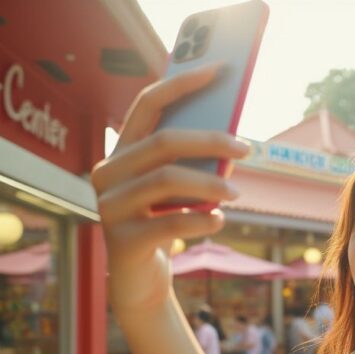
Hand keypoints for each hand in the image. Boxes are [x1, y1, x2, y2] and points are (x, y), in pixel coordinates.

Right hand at [91, 65, 249, 315]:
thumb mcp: (176, 190)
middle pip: (163, 143)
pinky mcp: (122, 240)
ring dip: (210, 183)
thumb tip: (231, 139)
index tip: (219, 70)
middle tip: (247, 148)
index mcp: (121, 152)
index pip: (147, 104)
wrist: (140, 281)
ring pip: (166, 180)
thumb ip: (191, 163)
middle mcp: (107, 173)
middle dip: (210, 140)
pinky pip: (169, 222)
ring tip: (236, 192)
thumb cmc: (164, 225)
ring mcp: (110, 206)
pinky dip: (201, 219)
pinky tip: (219, 220)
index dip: (181, 84)